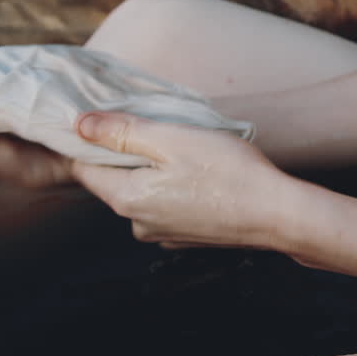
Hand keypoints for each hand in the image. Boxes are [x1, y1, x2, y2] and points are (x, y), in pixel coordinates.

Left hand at [70, 111, 289, 250]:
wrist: (278, 214)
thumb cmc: (229, 173)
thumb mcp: (173, 139)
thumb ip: (122, 131)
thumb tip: (79, 125)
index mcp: (126, 198)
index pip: (82, 167)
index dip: (90, 140)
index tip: (112, 119)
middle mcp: (137, 223)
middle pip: (113, 179)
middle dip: (128, 153)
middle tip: (161, 128)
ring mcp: (162, 233)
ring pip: (142, 191)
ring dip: (155, 170)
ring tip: (188, 151)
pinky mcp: (185, 236)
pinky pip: (166, 205)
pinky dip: (175, 188)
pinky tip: (201, 175)